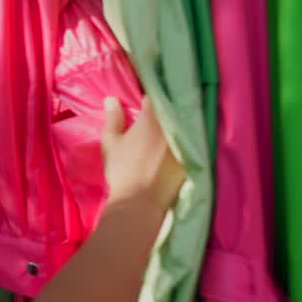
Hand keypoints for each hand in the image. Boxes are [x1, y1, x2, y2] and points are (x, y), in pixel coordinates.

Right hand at [101, 95, 183, 215]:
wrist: (139, 202)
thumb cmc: (122, 170)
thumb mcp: (111, 142)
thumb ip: (113, 118)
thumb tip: (112, 99)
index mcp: (152, 119)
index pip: (153, 98)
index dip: (147, 100)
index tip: (142, 104)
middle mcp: (171, 128)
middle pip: (170, 112)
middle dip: (162, 112)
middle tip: (153, 117)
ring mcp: (183, 143)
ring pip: (181, 127)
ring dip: (173, 127)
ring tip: (164, 132)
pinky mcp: (190, 160)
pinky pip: (189, 144)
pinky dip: (183, 143)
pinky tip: (174, 148)